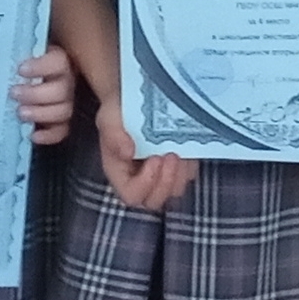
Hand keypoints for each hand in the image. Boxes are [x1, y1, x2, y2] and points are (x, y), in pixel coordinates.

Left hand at [14, 45, 75, 144]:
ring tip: (20, 113)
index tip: (21, 70)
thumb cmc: (20, 64)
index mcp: (58, 61)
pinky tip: (34, 135)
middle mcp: (66, 81)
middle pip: (61, 90)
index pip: (58, 61)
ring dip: (41, 113)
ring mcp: (65, 102)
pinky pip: (62, 130)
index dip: (41, 67)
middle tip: (14, 93)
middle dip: (36, 94)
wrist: (24, 79)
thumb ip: (15, 56)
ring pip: (64, 111)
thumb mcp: (19, 56)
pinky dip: (49, 135)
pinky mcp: (61, 121)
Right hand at [96, 92, 194, 212]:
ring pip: (174, 190)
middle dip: (166, 182)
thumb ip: (113, 134)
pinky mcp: (177, 166)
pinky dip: (190, 165)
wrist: (133, 98)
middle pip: (154, 201)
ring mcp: (160, 175)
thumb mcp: (109, 117)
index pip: (131, 196)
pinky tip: (187, 147)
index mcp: (119, 173)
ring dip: (180, 174)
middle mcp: (139, 179)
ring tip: (180, 151)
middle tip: (171, 156)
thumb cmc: (118, 110)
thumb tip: (128, 153)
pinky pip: (188, 176)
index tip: (153, 158)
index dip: (145, 184)